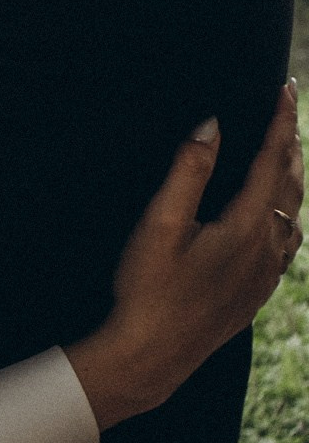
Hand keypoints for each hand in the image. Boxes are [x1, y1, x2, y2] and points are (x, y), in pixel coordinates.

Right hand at [65, 81, 302, 430]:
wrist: (154, 355)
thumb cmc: (148, 288)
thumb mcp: (159, 224)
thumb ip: (189, 171)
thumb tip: (213, 124)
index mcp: (247, 226)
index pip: (275, 160)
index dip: (281, 121)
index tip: (285, 87)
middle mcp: (269, 248)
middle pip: (293, 184)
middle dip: (291, 143)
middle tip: (287, 109)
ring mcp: (267, 273)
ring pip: (295, 213)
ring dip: (293, 177)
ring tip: (285, 151)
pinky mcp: (258, 291)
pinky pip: (289, 241)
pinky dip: (288, 211)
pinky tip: (278, 214)